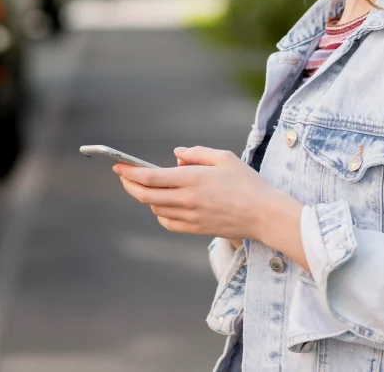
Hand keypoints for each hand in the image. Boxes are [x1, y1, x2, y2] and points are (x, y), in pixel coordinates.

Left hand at [113, 146, 283, 241]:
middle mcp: (188, 199)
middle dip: (129, 186)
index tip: (118, 167)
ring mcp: (191, 217)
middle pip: (145, 196)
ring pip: (156, 209)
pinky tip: (164, 205)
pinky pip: (168, 223)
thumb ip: (196, 153)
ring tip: (148, 187)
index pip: (150, 177)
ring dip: (147, 198)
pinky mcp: (196, 230)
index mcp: (193, 179)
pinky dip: (160, 213)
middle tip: (124, 177)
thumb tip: (176, 155)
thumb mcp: (224, 158)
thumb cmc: (248, 183)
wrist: (265, 215)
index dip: (130, 172)